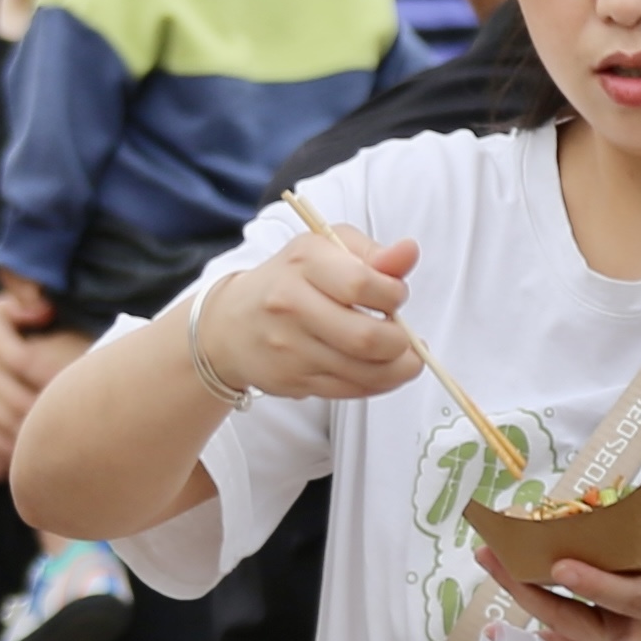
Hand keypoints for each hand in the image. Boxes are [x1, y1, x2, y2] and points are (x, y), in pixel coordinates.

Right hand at [0, 288, 76, 479]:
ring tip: (56, 444)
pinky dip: (6, 448)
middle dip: (46, 415)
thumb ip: (23, 308)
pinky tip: (27, 455)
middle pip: (20, 400)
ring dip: (30, 436)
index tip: (76, 388)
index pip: (27, 363)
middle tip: (74, 426)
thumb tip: (48, 309)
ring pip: (5, 422)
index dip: (52, 378)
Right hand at [192, 228, 429, 407]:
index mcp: (304, 263)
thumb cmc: (291, 279)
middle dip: (400, 342)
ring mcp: (289, 348)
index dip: (393, 294)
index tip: (395, 296)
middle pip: (365, 336)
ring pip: (361, 371)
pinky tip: (382, 370)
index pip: (361, 284)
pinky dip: (377, 384)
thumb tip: (409, 252)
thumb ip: (373, 253)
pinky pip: (348, 390)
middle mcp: (290, 305)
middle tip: (405, 336)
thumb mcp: (327, 249)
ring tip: (406, 359)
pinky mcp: (292, 381)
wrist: (231, 324)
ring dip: (397, 369)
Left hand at [511, 465, 640, 640]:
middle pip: (584, 630)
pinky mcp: (615, 625)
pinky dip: (538, 625)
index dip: (596, 585)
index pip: (631, 598)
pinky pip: (570, 634)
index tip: (559, 564)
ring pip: (568, 631)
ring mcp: (626, 631)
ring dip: (526, 600)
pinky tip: (500, 605)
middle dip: (539, 604)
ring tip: (491, 559)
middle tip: (501, 564)